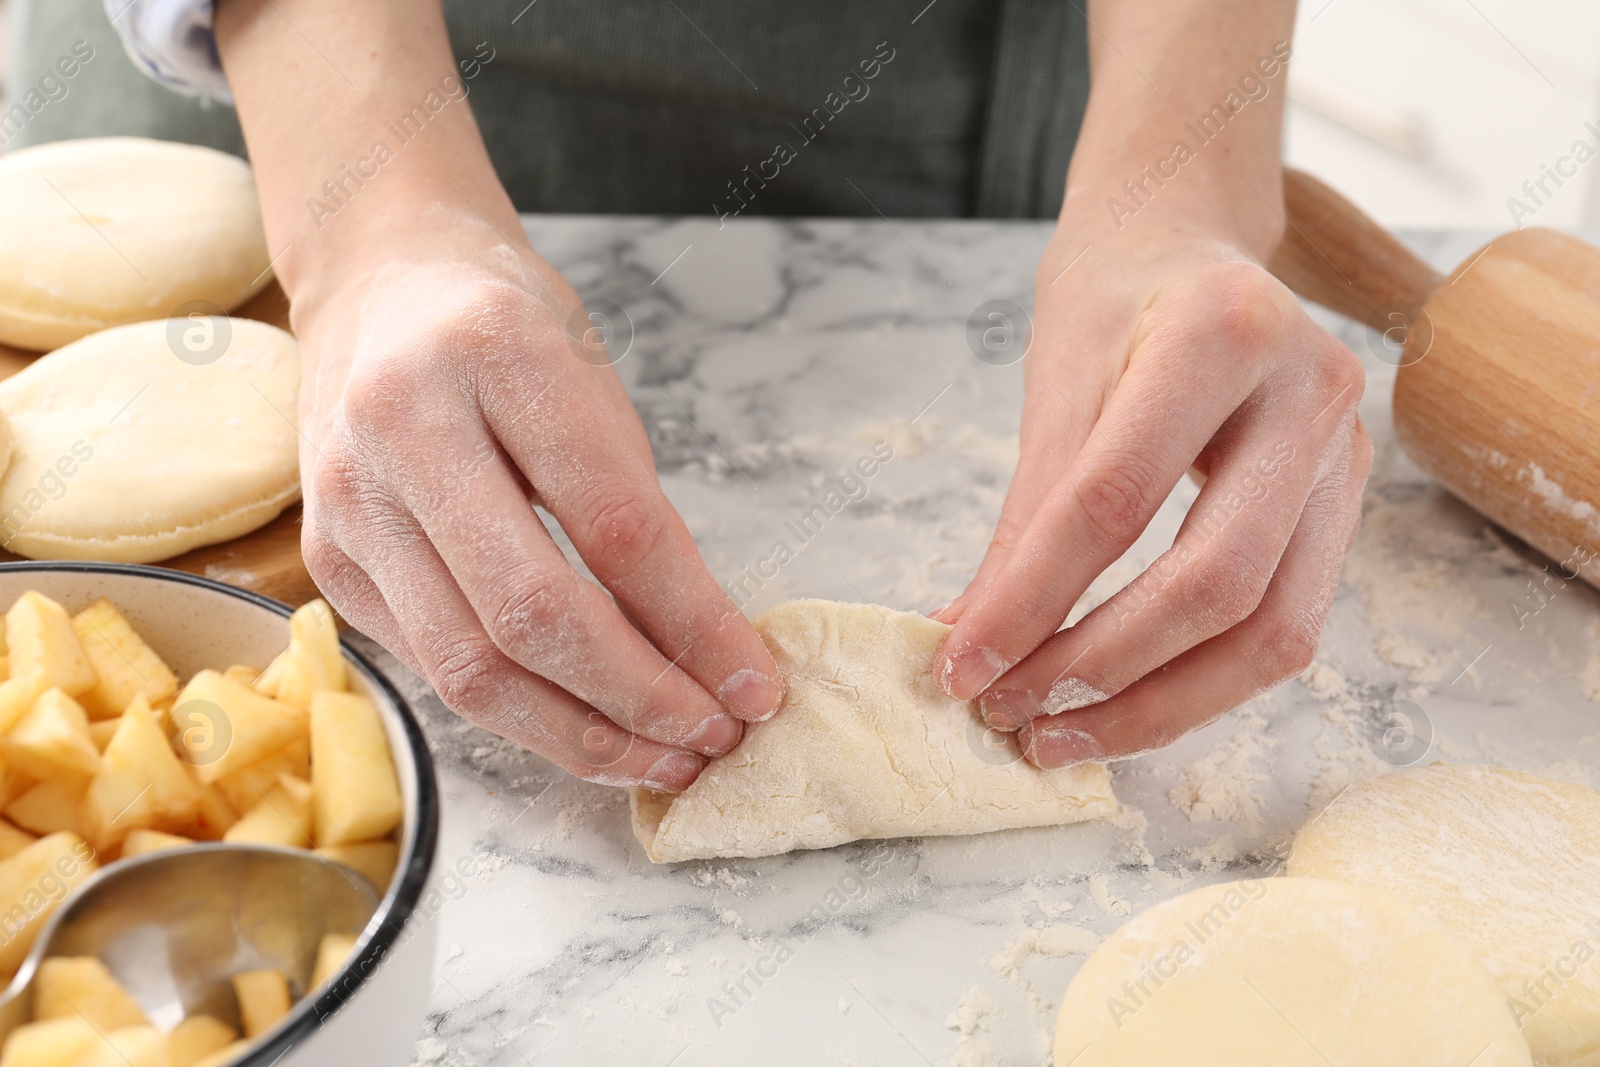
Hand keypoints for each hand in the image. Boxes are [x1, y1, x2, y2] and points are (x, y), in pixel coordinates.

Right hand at [290, 216, 782, 791]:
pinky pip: (431, 668)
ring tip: (660, 757)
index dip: (696, 623)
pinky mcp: (327, 560)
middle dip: (639, 698)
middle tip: (713, 736)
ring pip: (469, 668)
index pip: (616, 524)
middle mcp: (404, 425)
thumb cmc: (506, 325)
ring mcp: (350, 501)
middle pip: (532, 613)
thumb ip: (635, 505)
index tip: (755, 684)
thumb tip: (702, 650)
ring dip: (579, 735)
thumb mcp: (592, 377)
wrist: (377, 282)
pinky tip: (583, 727)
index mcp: (496, 354)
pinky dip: (518, 714)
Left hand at [932, 192, 1371, 767]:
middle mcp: (1309, 394)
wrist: (1189, 237)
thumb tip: (968, 646)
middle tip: (1011, 713)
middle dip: (1102, 669)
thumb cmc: (1114, 296)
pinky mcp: (1346, 504)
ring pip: (1275, 632)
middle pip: (1218, 584)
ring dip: (1159, 705)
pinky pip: (1285, 626)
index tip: (961, 667)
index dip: (1031, 598)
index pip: (1115, 499)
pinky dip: (1199, 682)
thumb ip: (1022, 519)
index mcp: (1221, 332)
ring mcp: (1346, 454)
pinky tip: (1120, 702)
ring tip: (1059, 733)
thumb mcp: (1056, 380)